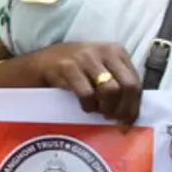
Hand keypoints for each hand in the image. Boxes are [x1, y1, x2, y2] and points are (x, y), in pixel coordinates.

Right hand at [27, 41, 142, 126]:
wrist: (36, 64)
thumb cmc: (70, 69)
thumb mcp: (97, 68)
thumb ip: (115, 80)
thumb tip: (131, 110)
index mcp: (115, 50)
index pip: (136, 81)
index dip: (134, 105)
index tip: (127, 121)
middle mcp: (103, 50)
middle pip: (128, 85)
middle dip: (123, 108)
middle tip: (113, 119)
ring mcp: (85, 57)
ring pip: (110, 90)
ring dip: (105, 107)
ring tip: (97, 111)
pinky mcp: (67, 67)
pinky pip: (87, 94)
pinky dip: (88, 106)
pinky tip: (84, 106)